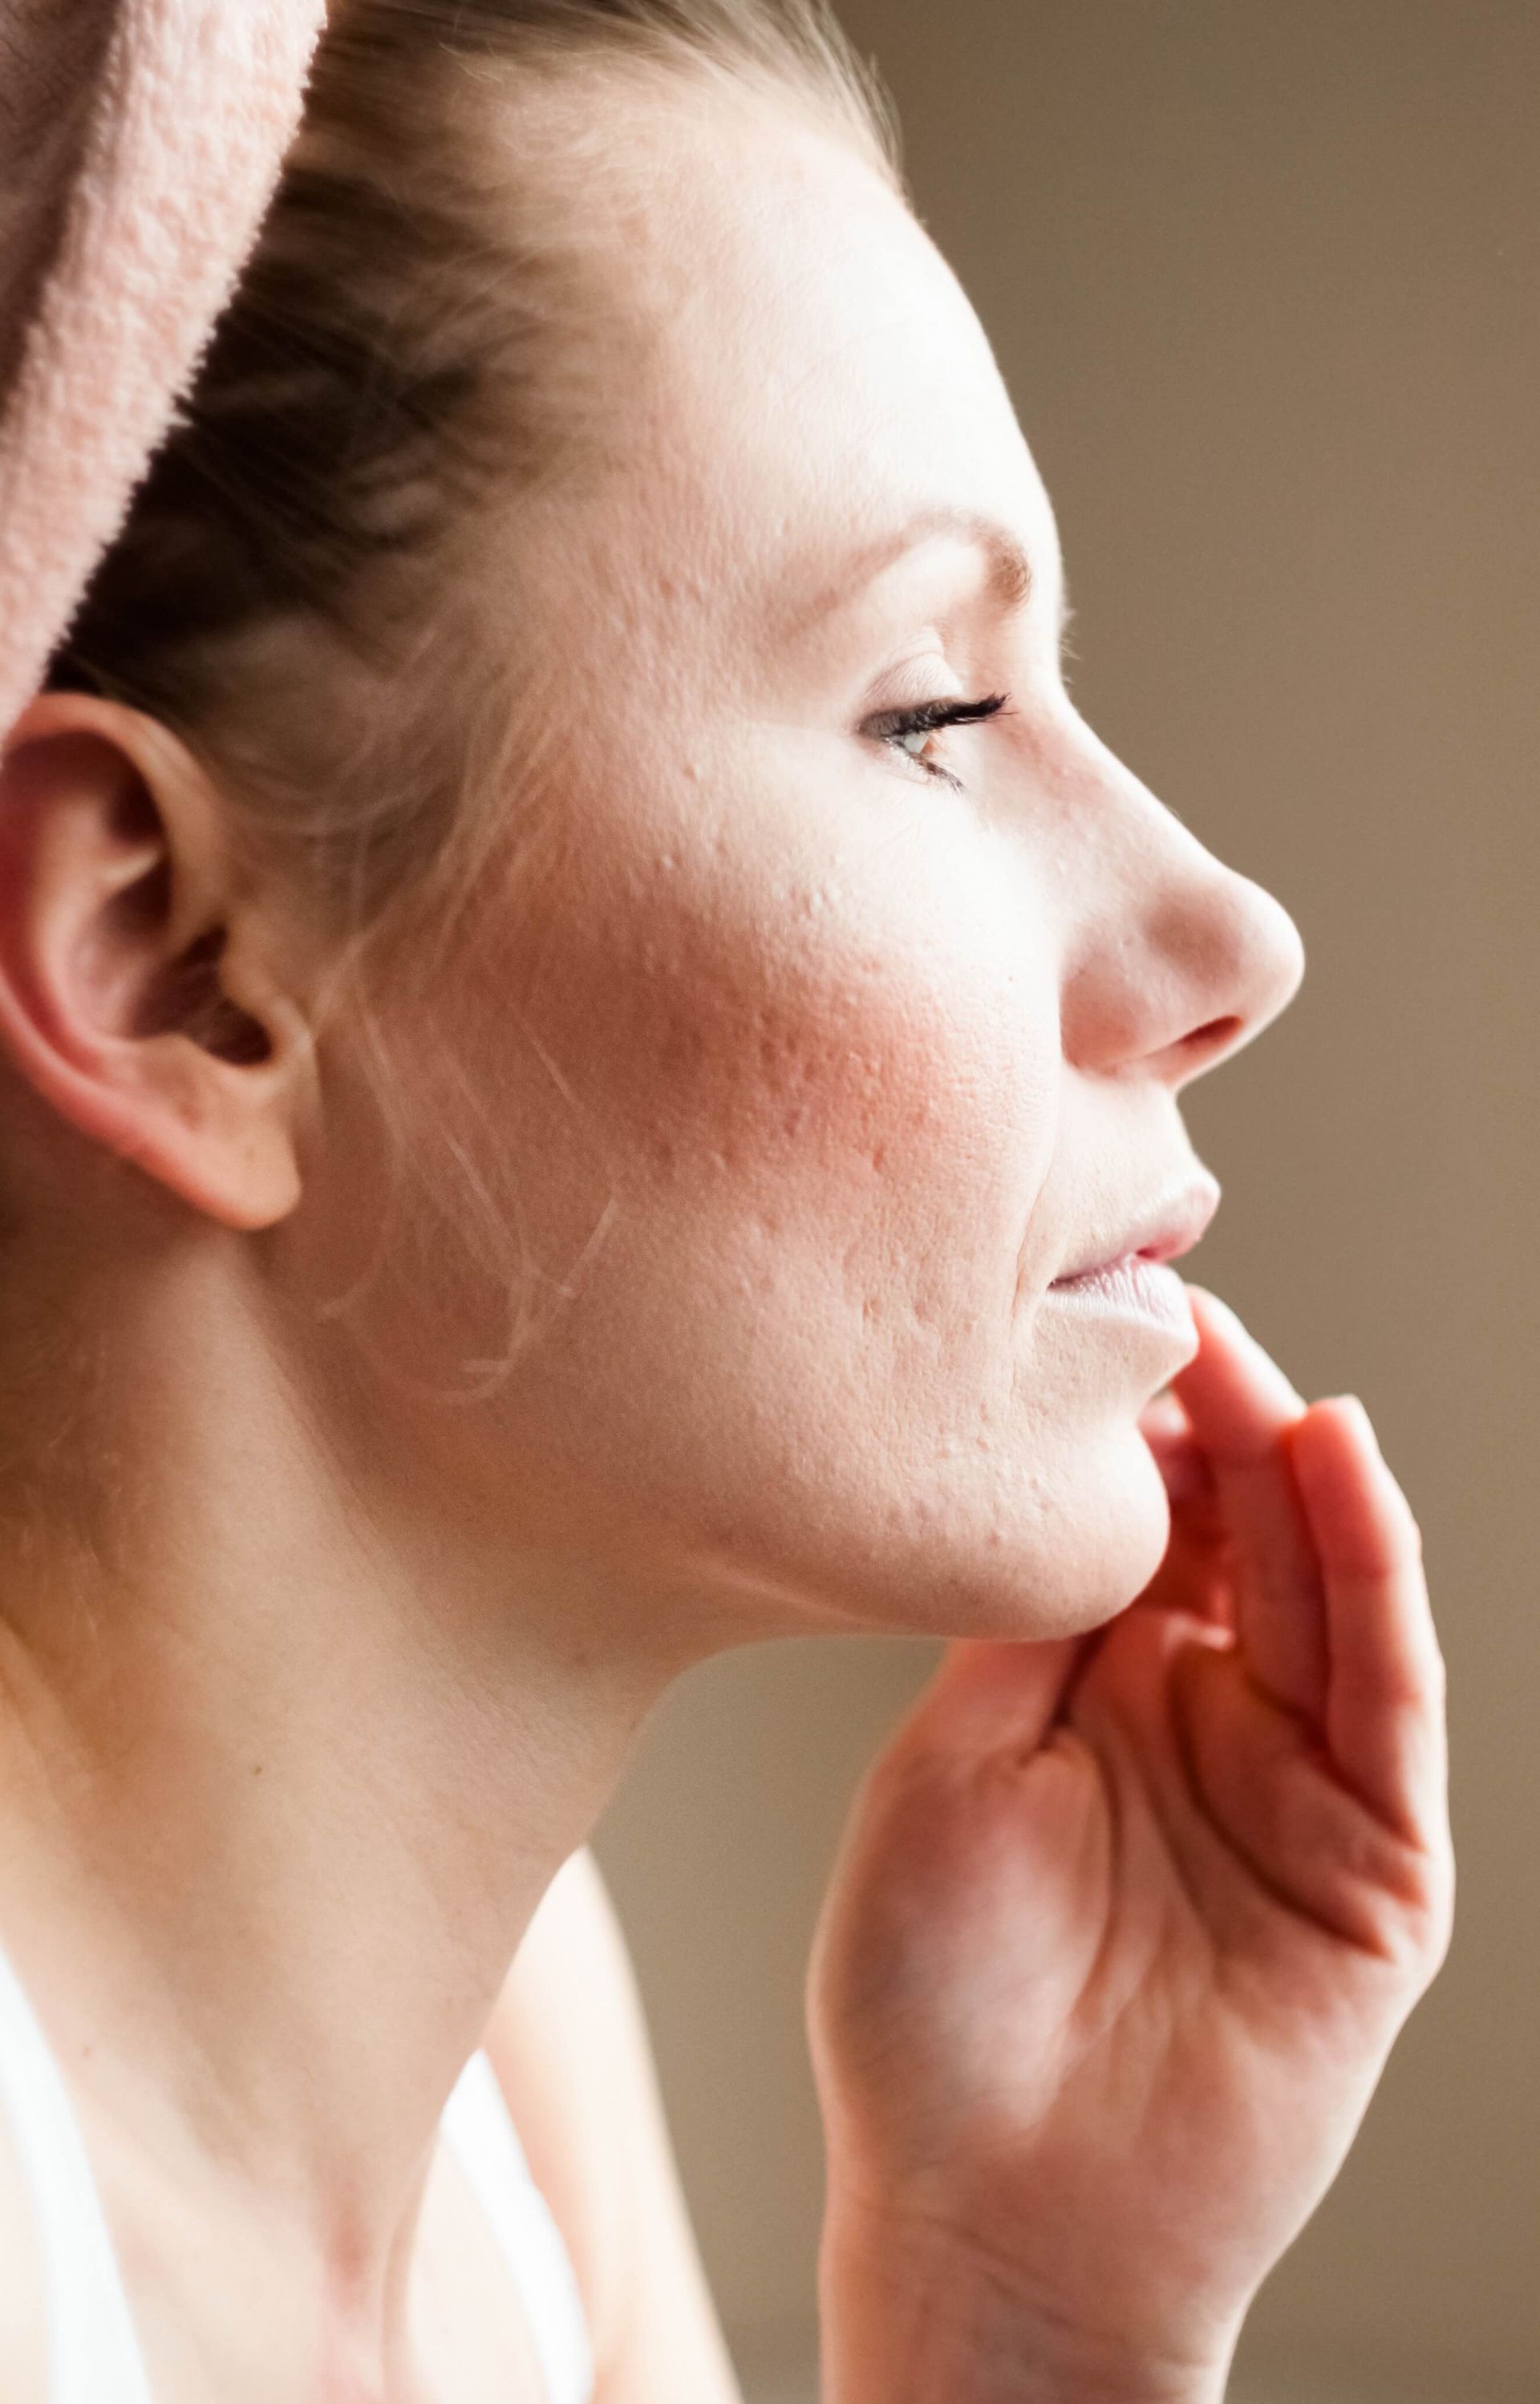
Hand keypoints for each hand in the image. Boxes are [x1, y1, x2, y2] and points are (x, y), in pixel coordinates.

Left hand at [808, 1289, 1452, 2393]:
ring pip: (1323, 1596)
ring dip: (1304, 1479)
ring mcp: (1294, 1791)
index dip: (1128, 1429)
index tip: (1095, 1325)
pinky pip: (1387, 1700)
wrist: (988, 2223)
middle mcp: (1200, 1722)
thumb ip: (1021, 1630)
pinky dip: (1376, 1580)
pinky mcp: (1374, 1871)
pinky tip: (1342, 1473)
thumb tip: (1060, 1470)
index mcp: (1091, 1697)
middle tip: (1180, 1315)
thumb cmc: (932, 2013)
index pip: (1136, 1527)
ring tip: (1267, 1378)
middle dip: (1216, 1426)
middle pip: (1235, 1539)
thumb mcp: (947, 1775)